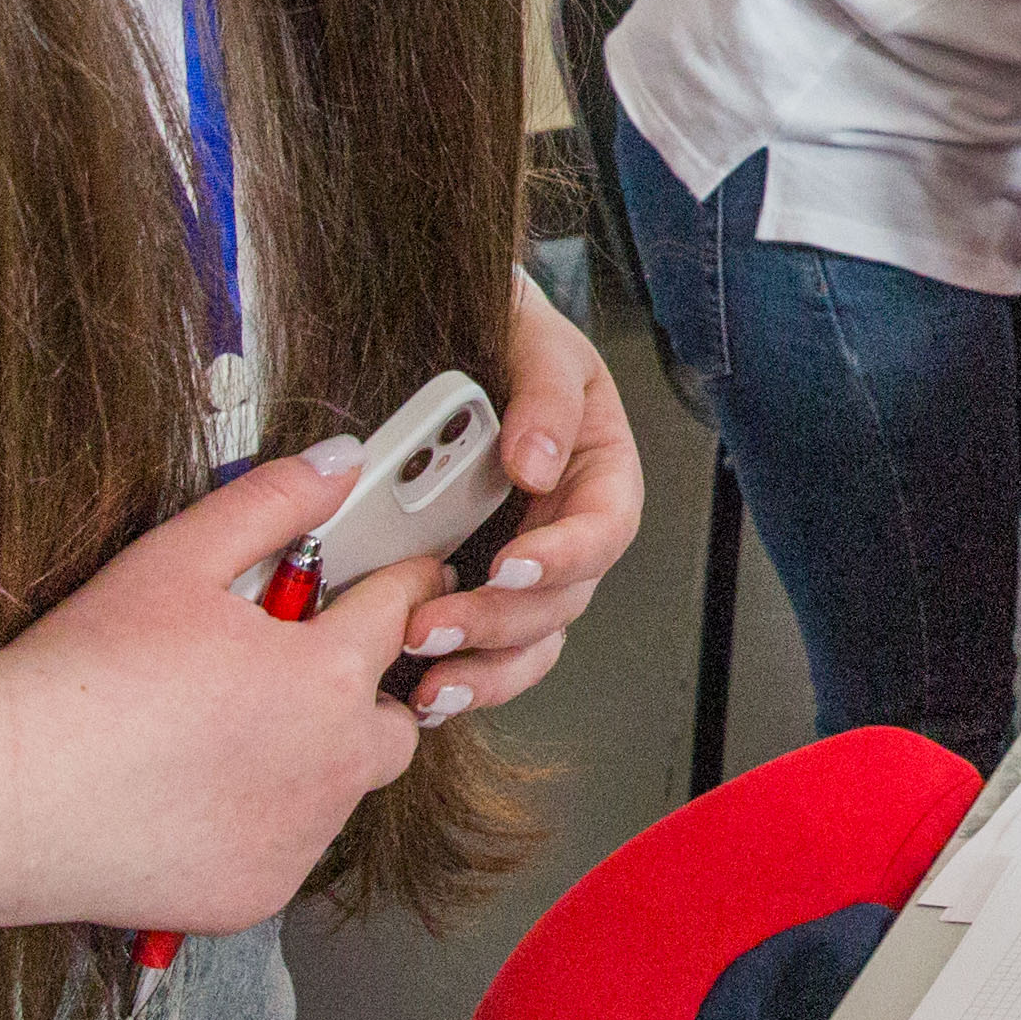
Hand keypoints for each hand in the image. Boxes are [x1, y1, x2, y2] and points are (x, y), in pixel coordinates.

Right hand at [0, 437, 434, 935]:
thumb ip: (272, 503)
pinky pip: (287, 849)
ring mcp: (298, 838)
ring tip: (230, 732)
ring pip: (342, 789)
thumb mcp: (177, 558)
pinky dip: (262, 824)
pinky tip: (195, 797)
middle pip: (395, 719)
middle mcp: (332, 765)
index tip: (398, 580)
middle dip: (366, 690)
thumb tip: (341, 465)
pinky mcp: (256, 893)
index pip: (402, 612)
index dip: (401, 583)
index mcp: (327, 677)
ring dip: (314, 758)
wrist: (2, 798)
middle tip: (300, 670)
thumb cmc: (81, 679)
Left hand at [399, 274, 646, 730]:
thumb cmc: (502, 331)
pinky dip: (458, 676)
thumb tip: (540, 463)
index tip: (511, 566)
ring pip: (527, 642)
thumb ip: (546, 392)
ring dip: (482, 669)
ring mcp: (520, 563)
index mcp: (598, 470)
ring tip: (427, 680)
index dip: (563, 557)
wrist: (437, 329)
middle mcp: (565, 526)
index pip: (604, 529)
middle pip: (560, 601)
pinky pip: (483, 651)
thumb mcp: (535, 336)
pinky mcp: (474, 586)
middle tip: (433, 625)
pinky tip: (416, 691)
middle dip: (499, 623)